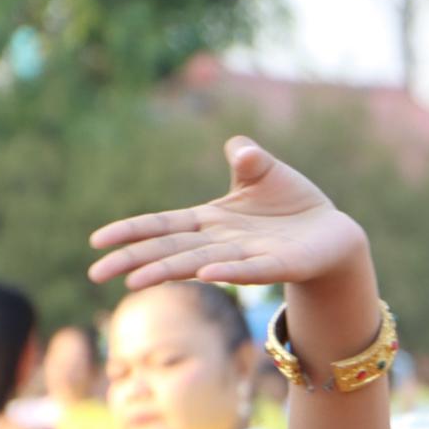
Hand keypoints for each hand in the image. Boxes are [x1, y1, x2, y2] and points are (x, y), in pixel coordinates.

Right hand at [89, 137, 368, 291]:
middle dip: (134, 262)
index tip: (97, 242)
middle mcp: (222, 243)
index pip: (163, 226)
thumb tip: (237, 147)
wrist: (333, 233)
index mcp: (210, 221)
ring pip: (200, 264)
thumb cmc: (292, 204)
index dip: (131, 232)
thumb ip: (246, 159)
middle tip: (95, 275)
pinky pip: (252, 270)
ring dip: (169, 271)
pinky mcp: (281, 265)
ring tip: (135, 281)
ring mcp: (248, 257)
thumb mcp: (264, 172)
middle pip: (170, 251)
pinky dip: (230, 271)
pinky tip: (208, 275)